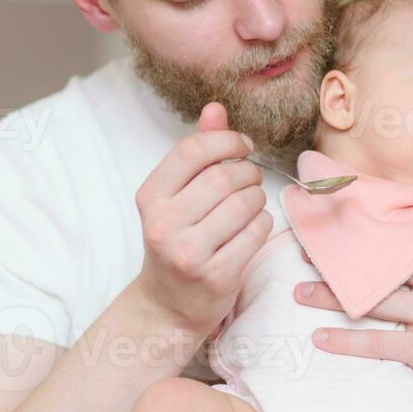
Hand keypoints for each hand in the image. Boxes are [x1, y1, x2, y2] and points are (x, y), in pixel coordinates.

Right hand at [133, 102, 270, 338]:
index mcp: (150, 197)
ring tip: (249, 205)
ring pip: (244, 204)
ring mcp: (188, 253)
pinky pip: (257, 232)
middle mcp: (163, 224)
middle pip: (223, 177)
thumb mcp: (177, 195)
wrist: (168, 303)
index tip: (242, 146)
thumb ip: (197, 152)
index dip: (226, 140)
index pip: (192, 150)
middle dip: (247, 172)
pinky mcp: (216, 275)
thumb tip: (215, 107)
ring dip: (257, 199)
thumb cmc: (178, 238)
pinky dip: (262, 225)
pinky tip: (250, 229)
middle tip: (250, 179)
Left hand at [298, 243, 412, 411]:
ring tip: (299, 292)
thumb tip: (393, 242)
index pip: (402, 238)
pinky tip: (320, 337)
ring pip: (373, 300)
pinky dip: (345, 340)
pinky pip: (378, 342)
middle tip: (303, 251)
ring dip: (330, 296)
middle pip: (381, 265)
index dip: (364, 232)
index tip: (333, 223)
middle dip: (339, 259)